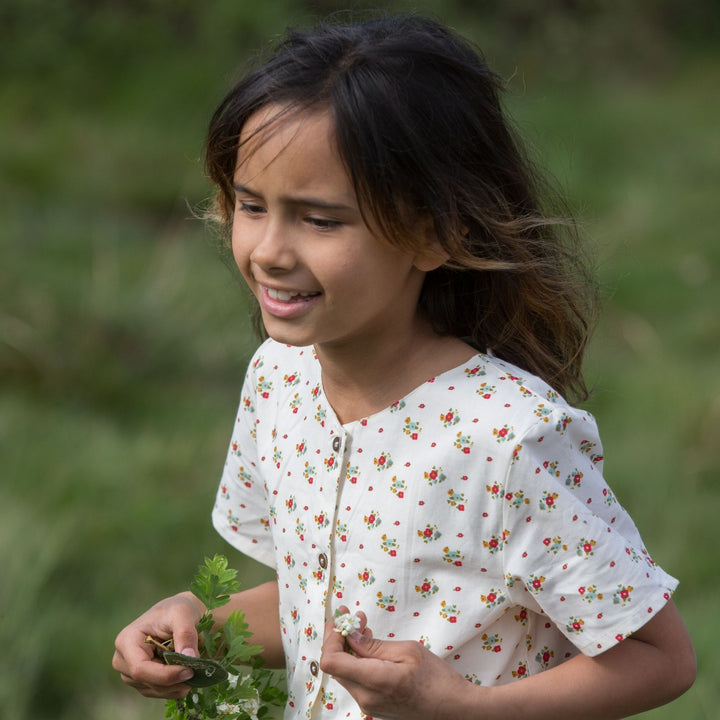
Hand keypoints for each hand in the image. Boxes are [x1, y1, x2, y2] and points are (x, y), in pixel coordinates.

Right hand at [112, 591, 205, 698]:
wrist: (179, 614)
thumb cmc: (178, 609)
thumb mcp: (183, 613)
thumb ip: (185, 634)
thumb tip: (189, 658)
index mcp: (127, 640)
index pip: (140, 668)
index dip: (165, 675)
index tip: (190, 671)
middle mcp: (123, 659)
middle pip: (147, 682)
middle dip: (174, 681)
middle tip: (198, 672)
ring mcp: (130, 672)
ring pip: (153, 690)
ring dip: (176, 686)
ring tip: (196, 672)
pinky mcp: (141, 680)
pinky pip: (158, 691)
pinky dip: (175, 688)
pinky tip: (188, 676)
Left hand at [320, 606, 478, 719]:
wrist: (454, 709)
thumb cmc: (436, 678)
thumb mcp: (408, 651)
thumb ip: (374, 645)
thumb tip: (350, 636)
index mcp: (374, 682)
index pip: (331, 662)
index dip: (331, 637)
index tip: (341, 618)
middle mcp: (365, 698)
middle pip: (336, 665)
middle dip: (340, 637)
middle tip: (354, 617)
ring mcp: (369, 705)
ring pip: (345, 672)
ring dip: (349, 647)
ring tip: (363, 627)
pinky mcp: (374, 705)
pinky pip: (356, 680)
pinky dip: (357, 660)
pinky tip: (370, 646)